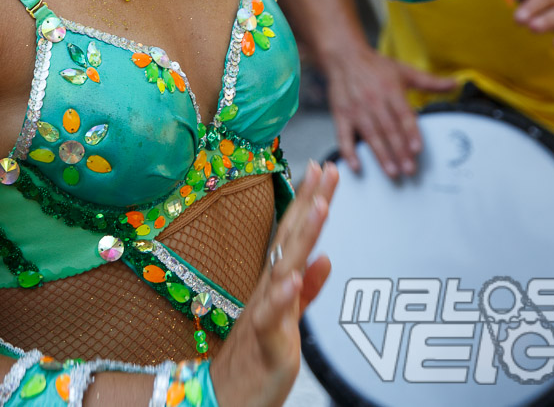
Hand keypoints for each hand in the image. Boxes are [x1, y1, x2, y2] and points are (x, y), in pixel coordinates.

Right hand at [212, 161, 337, 406]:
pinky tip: (293, 278)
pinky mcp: (265, 343)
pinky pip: (271, 318)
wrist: (226, 399)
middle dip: (309, 202)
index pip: (294, 234)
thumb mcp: (288, 319)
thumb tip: (327, 258)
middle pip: (291, 239)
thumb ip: (308, 290)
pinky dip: (282, 297)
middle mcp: (268, 290)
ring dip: (301, 237)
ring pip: (284, 269)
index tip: (323, 169)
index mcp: (276, 284)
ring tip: (319, 207)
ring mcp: (265, 313)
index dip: (309, 201)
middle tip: (325, 169)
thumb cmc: (256, 358)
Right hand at [323, 44, 456, 177]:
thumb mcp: (405, 71)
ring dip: (381, 155)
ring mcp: (355, 109)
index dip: (410, 132)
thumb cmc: (377, 66)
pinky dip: (349, 151)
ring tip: (392, 171)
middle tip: (409, 169)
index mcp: (390, 89)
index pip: (403, 114)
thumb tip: (456, 84)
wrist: (344, 56)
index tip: (417, 149)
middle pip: (388, 129)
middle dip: (399, 151)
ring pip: (370, 135)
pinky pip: (343, 136)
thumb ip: (430, 82)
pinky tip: (357, 166)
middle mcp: (373, 100)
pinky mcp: (341, 114)